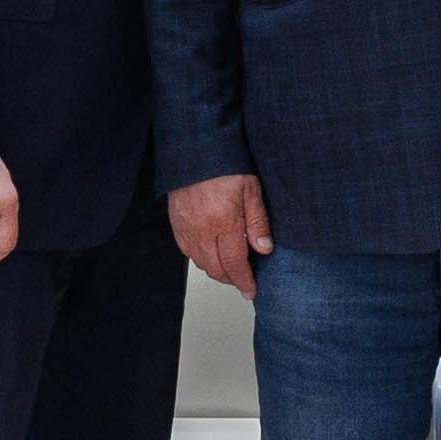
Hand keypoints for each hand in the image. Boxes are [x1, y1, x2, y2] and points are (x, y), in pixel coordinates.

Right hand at [168, 171, 272, 295]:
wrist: (194, 149)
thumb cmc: (224, 164)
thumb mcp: (251, 189)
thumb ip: (258, 221)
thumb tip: (264, 249)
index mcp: (224, 222)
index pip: (235, 263)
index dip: (244, 280)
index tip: (251, 289)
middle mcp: (202, 230)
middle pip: (216, 268)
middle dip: (231, 278)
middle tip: (244, 278)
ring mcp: (186, 228)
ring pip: (201, 263)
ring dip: (217, 269)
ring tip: (230, 265)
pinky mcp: (176, 224)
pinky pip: (188, 251)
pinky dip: (201, 258)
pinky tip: (211, 251)